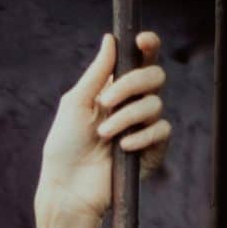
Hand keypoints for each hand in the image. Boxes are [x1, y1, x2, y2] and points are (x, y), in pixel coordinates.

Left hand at [36, 29, 172, 223]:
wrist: (68, 188)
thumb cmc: (65, 147)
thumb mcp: (75, 104)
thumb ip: (96, 73)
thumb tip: (111, 38)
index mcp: (115, 89)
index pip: (141, 61)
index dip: (148, 46)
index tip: (142, 41)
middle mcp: (133, 104)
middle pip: (155, 76)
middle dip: (132, 83)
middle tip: (105, 101)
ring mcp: (144, 127)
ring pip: (155, 104)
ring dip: (126, 116)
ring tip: (103, 134)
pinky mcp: (152, 150)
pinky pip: (161, 130)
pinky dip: (142, 136)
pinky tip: (124, 147)